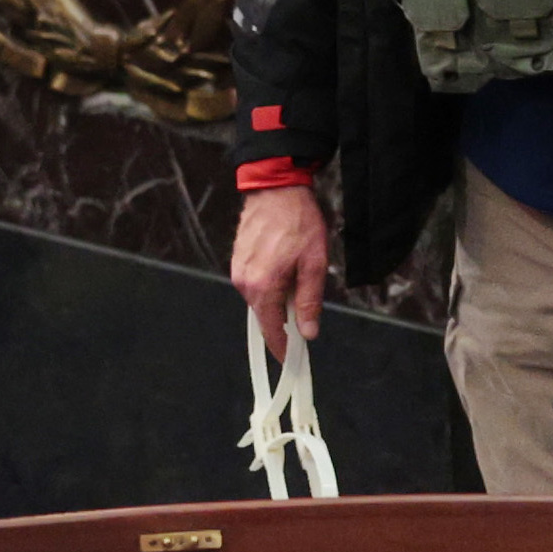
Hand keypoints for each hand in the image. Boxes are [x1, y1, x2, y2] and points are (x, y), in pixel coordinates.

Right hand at [232, 180, 329, 358]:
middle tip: (304, 322)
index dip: (282, 348)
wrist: (276, 190)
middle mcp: (244, 282)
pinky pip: (255, 284)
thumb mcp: (315, 265)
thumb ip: (309, 302)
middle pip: (265, 316)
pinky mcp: (238, 261)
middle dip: (283, 322)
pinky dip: (270, 287)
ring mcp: (238, 271)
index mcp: (263, 287)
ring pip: (260, 300)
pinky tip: (285, 272)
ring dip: (278, 300)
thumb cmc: (299, 224)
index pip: (271, 330)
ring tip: (298, 281)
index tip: (291, 361)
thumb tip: (307, 332)